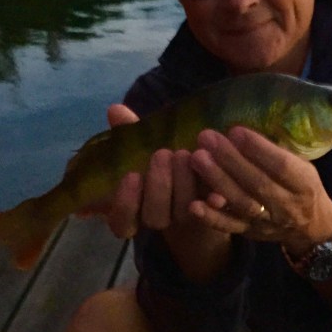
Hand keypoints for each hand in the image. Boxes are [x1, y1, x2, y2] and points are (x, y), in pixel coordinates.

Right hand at [103, 105, 231, 281]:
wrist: (202, 176)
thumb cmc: (164, 160)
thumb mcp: (147, 147)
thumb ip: (130, 133)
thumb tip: (115, 110)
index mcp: (134, 209)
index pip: (121, 221)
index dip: (125, 203)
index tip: (132, 175)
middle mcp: (158, 219)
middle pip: (154, 217)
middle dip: (159, 186)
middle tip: (163, 154)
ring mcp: (184, 221)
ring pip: (182, 213)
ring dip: (184, 186)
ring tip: (188, 154)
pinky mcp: (211, 216)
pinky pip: (212, 215)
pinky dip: (213, 200)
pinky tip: (216, 189)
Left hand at [188, 127, 331, 254]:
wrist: (310, 227)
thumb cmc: (301, 186)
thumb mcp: (302, 166)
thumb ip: (276, 153)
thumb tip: (242, 133)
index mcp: (304, 184)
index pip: (282, 166)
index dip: (258, 148)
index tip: (235, 130)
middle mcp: (287, 205)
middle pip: (257, 183)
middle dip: (230, 159)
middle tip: (207, 138)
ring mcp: (267, 222)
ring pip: (241, 202)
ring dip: (217, 181)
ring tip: (197, 159)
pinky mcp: (250, 233)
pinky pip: (229, 226)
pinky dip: (211, 217)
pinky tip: (194, 204)